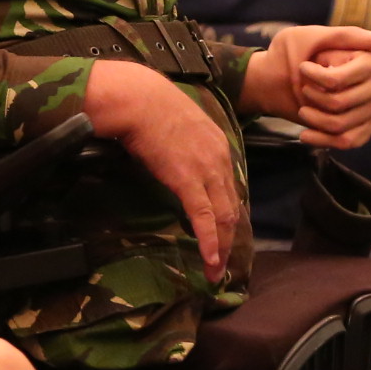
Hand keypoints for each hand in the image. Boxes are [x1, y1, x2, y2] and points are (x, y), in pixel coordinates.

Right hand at [82, 60, 244, 279]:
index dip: (227, 214)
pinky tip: (210, 260)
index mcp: (218, 145)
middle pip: (232, 207)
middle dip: (229, 238)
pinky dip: (209, 241)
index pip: (229, 188)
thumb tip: (172, 158)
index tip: (223, 234)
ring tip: (216, 271)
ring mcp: (207, 171)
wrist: (139, 99)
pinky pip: (204, 218)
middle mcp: (220, 159)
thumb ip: (183, 144)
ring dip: (221, 247)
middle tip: (223, 263)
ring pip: (223, 216)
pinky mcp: (189, 180)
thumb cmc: (149, 106)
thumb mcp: (178, 124)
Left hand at [249, 24, 370, 151]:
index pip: (339, 80)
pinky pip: (348, 141)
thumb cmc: (295, 54)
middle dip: (313, 98)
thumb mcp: (312, 37)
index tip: (303, 68)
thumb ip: (345, 36)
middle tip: (304, 89)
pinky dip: (323, 140)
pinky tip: (306, 134)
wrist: (279, 80)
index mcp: (368, 60)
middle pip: (340, 103)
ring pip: (341, 124)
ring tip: (303, 110)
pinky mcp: (363, 127)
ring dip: (314, 120)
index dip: (317, 79)